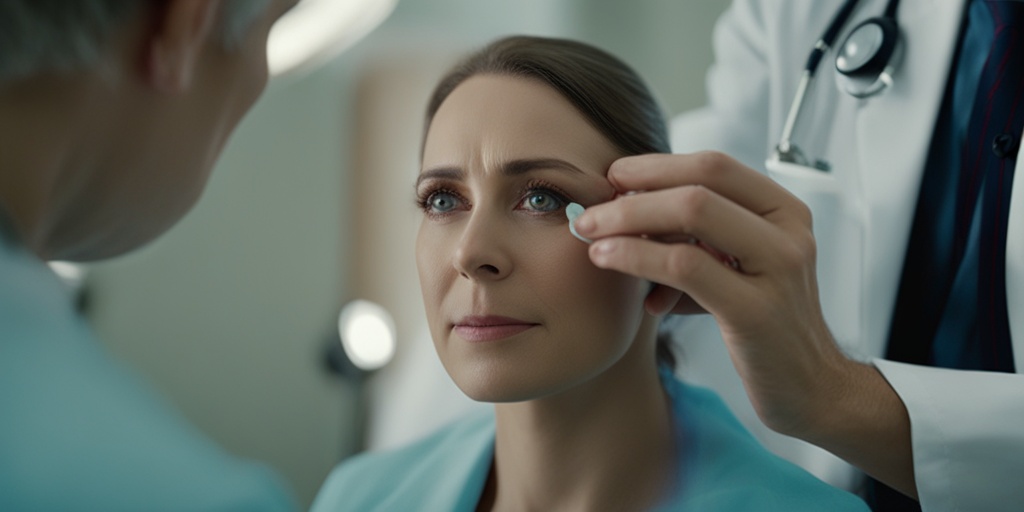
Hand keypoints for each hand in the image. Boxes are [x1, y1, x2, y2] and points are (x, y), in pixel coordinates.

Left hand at [575, 152, 852, 432]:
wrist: (808, 387)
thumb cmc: (761, 326)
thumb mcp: (732, 269)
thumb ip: (693, 238)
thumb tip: (623, 209)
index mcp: (784, 212)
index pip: (714, 166)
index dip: (657, 166)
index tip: (614, 176)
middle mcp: (789, 232)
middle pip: (699, 184)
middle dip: (635, 192)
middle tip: (591, 209)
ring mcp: (779, 268)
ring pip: (692, 214)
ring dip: (629, 219)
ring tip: (590, 233)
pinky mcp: (756, 310)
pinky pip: (684, 267)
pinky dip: (637, 257)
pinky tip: (608, 260)